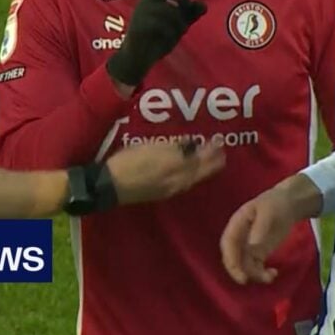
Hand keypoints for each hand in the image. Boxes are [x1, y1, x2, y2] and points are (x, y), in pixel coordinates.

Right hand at [105, 141, 224, 204]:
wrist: (112, 185)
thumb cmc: (129, 160)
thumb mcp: (151, 146)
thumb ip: (174, 146)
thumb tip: (191, 144)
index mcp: (176, 165)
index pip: (201, 157)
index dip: (211, 149)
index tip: (220, 141)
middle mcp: (179, 179)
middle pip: (202, 170)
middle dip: (214, 161)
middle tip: (222, 152)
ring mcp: (173, 189)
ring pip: (196, 178)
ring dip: (207, 169)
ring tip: (213, 161)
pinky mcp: (165, 193)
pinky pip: (188, 183)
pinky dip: (196, 176)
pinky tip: (195, 172)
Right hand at [106, 0, 206, 86]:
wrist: (137, 57)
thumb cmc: (157, 38)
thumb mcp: (177, 25)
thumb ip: (190, 14)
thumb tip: (202, 5)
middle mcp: (146, 0)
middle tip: (185, 7)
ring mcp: (142, 12)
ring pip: (171, 11)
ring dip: (179, 25)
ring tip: (174, 34)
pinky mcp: (140, 26)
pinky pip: (164, 26)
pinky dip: (171, 35)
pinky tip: (165, 42)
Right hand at [220, 186, 298, 284]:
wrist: (288, 203)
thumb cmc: (275, 203)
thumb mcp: (268, 212)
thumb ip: (259, 229)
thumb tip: (251, 247)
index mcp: (237, 224)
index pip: (228, 244)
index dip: (231, 260)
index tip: (240, 273)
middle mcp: (239, 237)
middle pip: (233, 257)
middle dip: (238, 271)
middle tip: (248, 281)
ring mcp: (248, 246)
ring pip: (244, 265)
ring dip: (254, 275)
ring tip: (270, 276)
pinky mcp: (258, 252)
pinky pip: (255, 267)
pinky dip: (262, 274)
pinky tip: (274, 273)